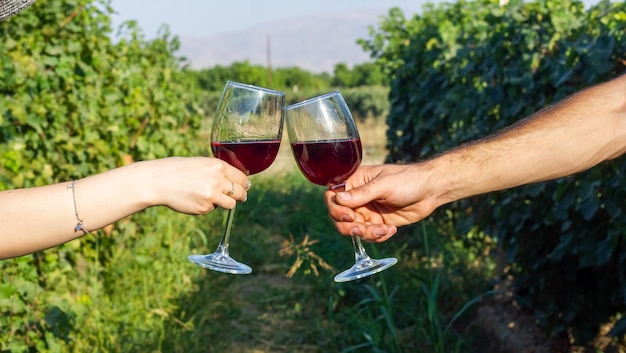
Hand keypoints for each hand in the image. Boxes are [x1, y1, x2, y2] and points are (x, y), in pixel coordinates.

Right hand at [142, 157, 249, 213]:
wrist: (158, 181)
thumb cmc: (178, 170)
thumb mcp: (201, 163)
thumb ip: (218, 171)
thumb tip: (234, 181)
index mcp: (218, 166)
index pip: (242, 177)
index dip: (243, 183)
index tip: (242, 186)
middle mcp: (218, 180)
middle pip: (240, 192)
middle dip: (240, 195)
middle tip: (238, 196)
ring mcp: (212, 195)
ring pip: (231, 204)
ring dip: (226, 202)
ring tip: (214, 198)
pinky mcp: (204, 208)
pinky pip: (213, 209)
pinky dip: (208, 206)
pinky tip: (195, 199)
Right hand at [324, 163, 438, 241]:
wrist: (430, 190)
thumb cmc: (407, 180)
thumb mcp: (384, 185)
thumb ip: (362, 193)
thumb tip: (338, 199)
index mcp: (354, 182)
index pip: (333, 197)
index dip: (336, 210)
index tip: (350, 216)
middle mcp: (357, 198)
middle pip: (339, 218)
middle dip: (350, 227)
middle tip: (363, 229)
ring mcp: (367, 211)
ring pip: (353, 230)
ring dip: (366, 233)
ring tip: (383, 230)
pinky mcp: (377, 223)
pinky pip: (369, 236)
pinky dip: (378, 237)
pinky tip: (391, 230)